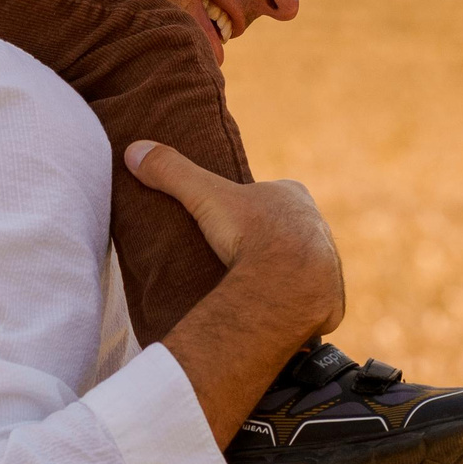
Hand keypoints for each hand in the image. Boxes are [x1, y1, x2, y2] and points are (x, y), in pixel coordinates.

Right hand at [124, 141, 343, 333]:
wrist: (290, 281)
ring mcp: (328, 263)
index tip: (229, 223)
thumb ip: (171, 171)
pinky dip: (293, 306)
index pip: (270, 195)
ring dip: (282, 276)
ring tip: (252, 291)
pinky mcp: (329, 299)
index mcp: (293, 195)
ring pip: (301, 266)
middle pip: (287, 231)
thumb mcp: (204, 195)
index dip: (248, 208)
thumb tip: (133, 150)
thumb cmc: (251, 232)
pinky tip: (273, 313)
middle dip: (267, 243)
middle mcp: (317, 225)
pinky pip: (310, 301)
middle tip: (237, 259)